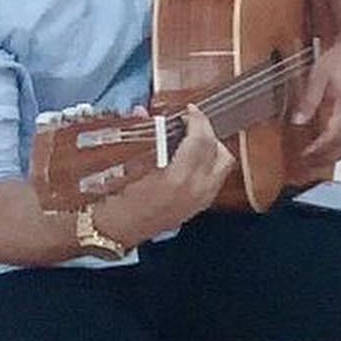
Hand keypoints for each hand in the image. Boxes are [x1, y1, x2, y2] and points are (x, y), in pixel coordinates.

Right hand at [106, 104, 234, 242]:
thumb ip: (140, 135)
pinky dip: (210, 163)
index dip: (197, 120)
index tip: (189, 110)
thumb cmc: (116, 198)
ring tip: (194, 139)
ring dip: (213, 148)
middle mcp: (195, 189)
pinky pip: (217, 178)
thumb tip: (142, 112)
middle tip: (191, 123)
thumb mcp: (126, 164)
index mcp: (176, 178)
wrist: (116, 230)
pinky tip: (193, 159)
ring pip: (223, 165)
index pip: (200, 140)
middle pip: (218, 150)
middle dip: (206, 131)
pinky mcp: (200, 206)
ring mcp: (201, 200)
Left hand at [291, 36, 340, 162]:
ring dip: (334, 154)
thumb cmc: (340, 57)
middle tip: (308, 164)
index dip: (317, 150)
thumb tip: (298, 120)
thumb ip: (309, 100)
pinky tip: (329, 143)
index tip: (303, 156)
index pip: (332, 137)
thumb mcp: (318, 76)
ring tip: (316, 158)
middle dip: (326, 158)